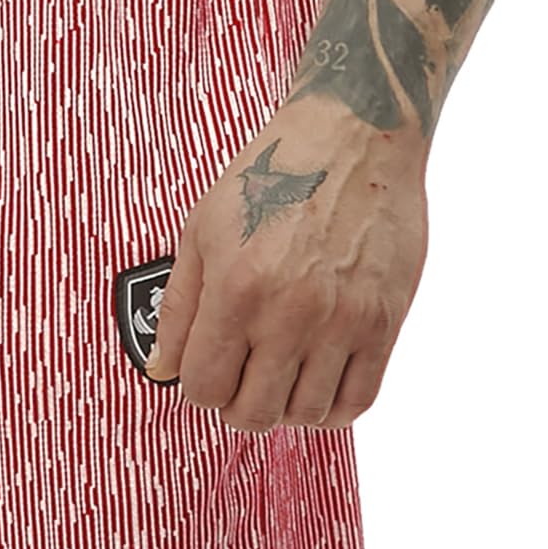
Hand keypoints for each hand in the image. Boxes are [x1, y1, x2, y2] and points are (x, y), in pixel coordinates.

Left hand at [143, 99, 427, 431]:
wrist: (357, 133)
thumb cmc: (276, 174)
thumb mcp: (203, 229)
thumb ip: (179, 307)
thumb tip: (163, 370)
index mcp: (237, 289)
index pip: (205, 388)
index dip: (201, 387)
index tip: (212, 371)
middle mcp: (290, 312)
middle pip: (253, 413)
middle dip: (238, 405)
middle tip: (245, 378)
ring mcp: (342, 321)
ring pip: (305, 415)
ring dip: (286, 407)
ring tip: (284, 376)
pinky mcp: (384, 321)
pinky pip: (358, 400)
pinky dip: (333, 407)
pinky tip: (320, 382)